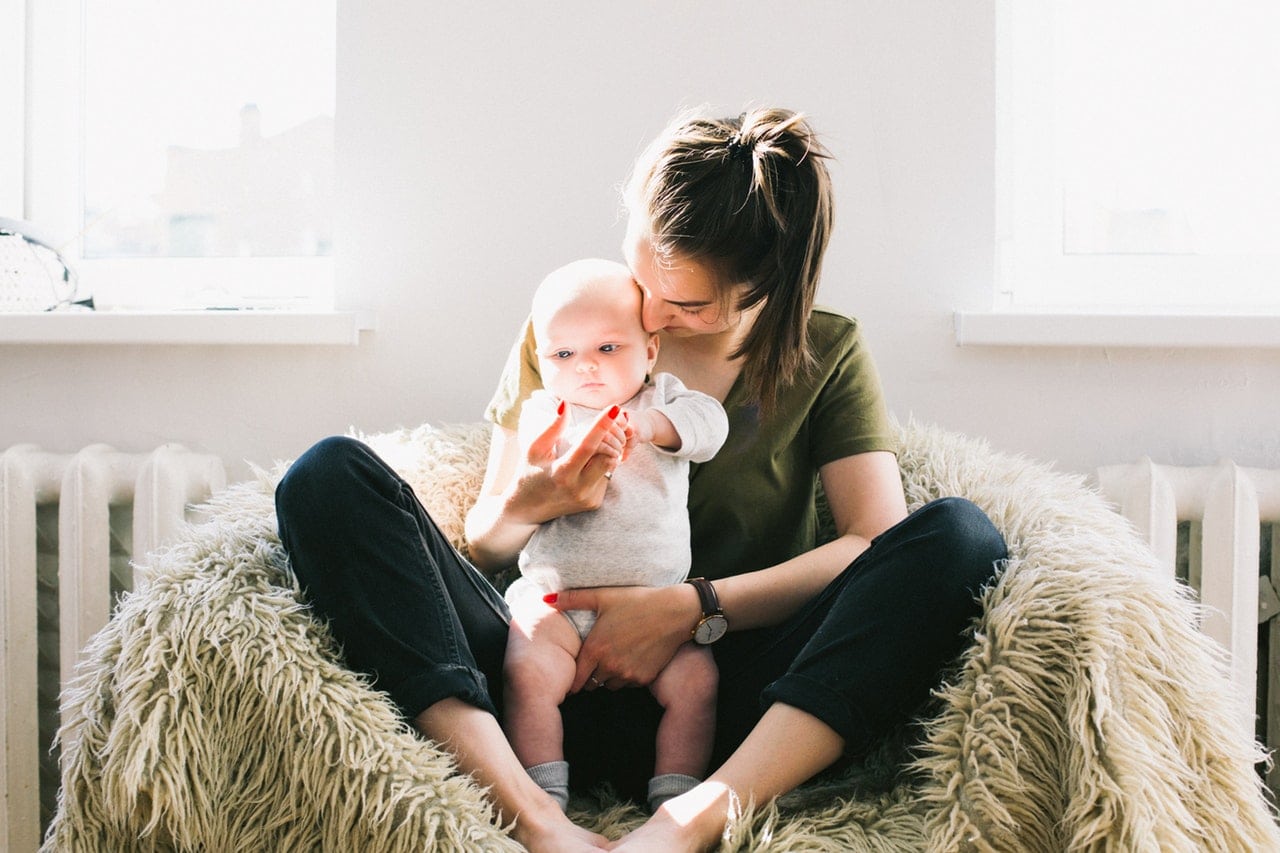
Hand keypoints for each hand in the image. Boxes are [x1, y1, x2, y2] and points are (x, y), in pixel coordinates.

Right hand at [517, 403, 625, 518]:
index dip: (602, 425)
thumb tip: (565, 404)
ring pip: (610, 465)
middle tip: (605, 428)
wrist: (527, 509)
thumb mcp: (534, 449)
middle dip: (609, 439)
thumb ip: (552, 428)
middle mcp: (578, 488)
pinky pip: (607, 477)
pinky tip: (586, 467)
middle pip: (608, 455)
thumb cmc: (529, 473)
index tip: (615, 409)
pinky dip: (601, 466)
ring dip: (604, 452)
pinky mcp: (595, 503)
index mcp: (561, 473)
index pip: (588, 446)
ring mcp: (588, 498)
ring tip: (589, 449)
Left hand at [545, 584, 697, 692]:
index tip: (574, 675)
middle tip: (595, 663)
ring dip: (608, 677)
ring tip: (614, 658)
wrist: (675, 612)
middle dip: (590, 676)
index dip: (573, 678)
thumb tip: (545, 599)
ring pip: (609, 686)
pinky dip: (626, 677)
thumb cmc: (637, 601)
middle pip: (591, 685)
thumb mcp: (603, 596)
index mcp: (596, 649)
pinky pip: (628, 685)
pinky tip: (631, 659)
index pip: (576, 678)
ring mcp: (628, 675)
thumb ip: (572, 599)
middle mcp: (610, 666)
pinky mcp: (644, 678)